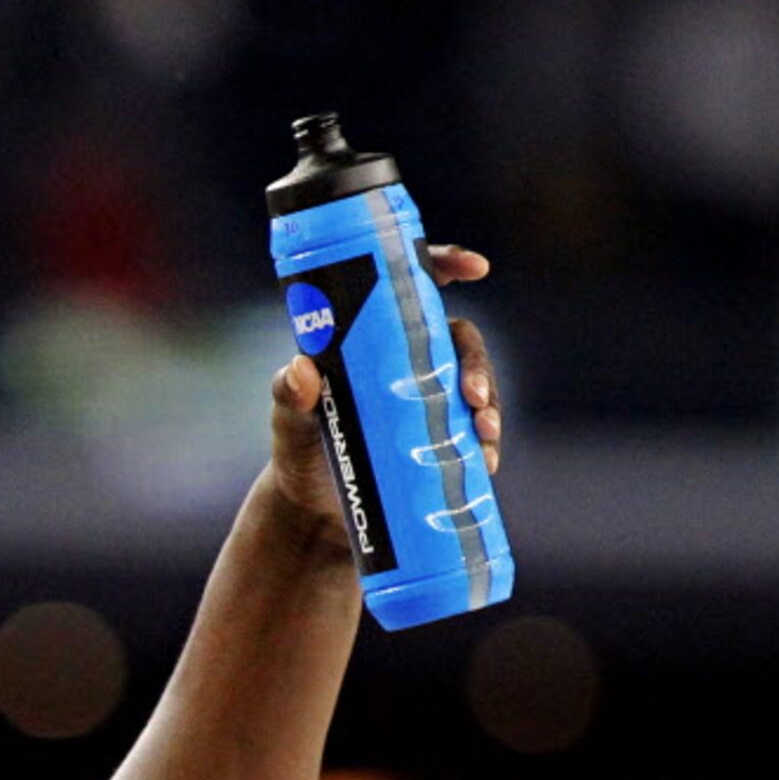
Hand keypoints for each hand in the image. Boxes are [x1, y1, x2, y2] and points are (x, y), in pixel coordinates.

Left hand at [269, 244, 502, 519]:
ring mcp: (428, 402)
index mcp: (373, 342)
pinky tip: (485, 462)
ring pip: (475, 387)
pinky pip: (476, 433)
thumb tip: (299, 370)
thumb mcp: (289, 426)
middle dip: (477, 364)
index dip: (447, 266)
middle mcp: (407, 365)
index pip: (413, 290)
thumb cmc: (298, 456)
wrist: (311, 514)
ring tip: (484, 434)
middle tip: (473, 397)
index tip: (475, 267)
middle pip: (458, 342)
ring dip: (490, 406)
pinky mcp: (440, 439)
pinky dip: (486, 445)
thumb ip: (288, 399)